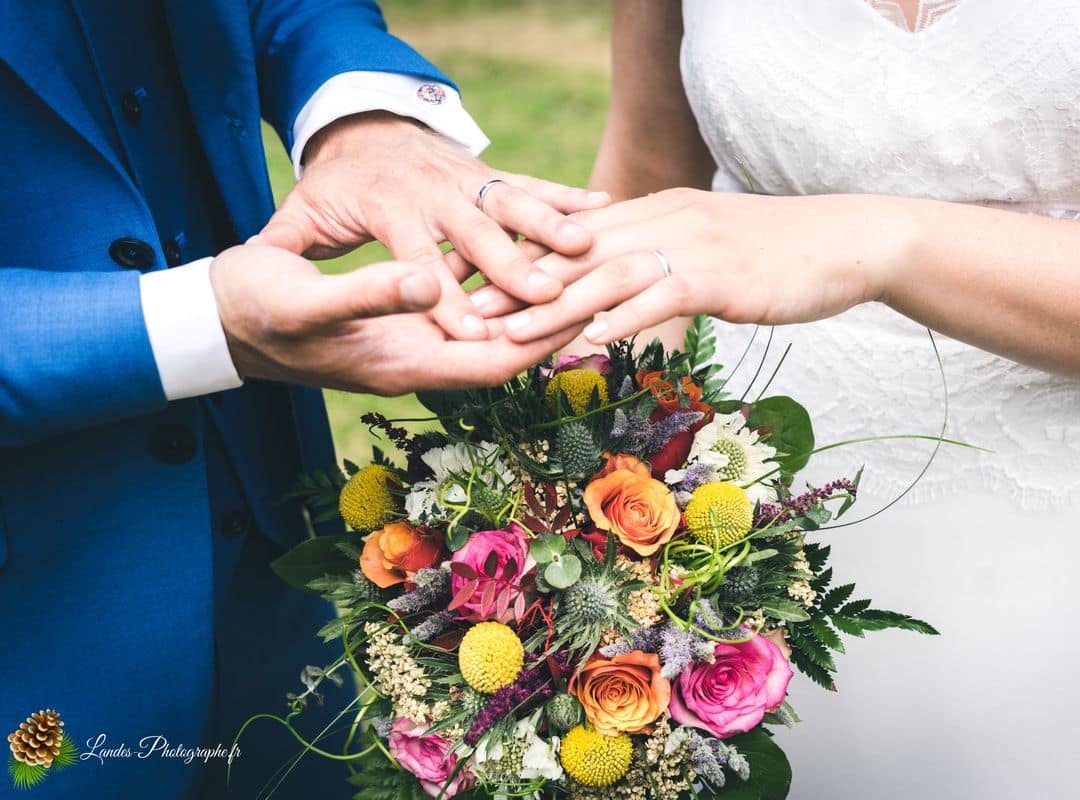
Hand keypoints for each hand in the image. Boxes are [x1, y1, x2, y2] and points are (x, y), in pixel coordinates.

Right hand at [210, 244, 583, 392]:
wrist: (226, 319)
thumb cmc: (256, 310)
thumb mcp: (304, 300)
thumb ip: (367, 294)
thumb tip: (430, 284)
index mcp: (407, 363)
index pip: (501, 356)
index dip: (554, 332)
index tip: (605, 300)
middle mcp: (426, 359)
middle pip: (519, 343)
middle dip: (578, 314)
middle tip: (636, 276)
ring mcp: (423, 342)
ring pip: (505, 323)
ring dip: (556, 297)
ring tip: (609, 264)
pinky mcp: (416, 319)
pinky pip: (480, 306)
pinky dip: (515, 285)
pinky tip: (545, 256)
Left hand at [254, 112, 609, 339]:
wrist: (360, 127)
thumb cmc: (331, 186)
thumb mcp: (296, 217)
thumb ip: (282, 249)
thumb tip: (258, 275)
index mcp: (388, 209)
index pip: (416, 260)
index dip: (442, 298)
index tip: (472, 332)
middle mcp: (432, 193)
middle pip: (475, 233)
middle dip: (512, 266)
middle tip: (545, 295)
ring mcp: (464, 179)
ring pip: (512, 202)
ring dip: (551, 224)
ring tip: (589, 245)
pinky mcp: (486, 173)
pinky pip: (530, 182)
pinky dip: (566, 193)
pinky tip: (604, 206)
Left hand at [470, 189, 913, 344]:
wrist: (846, 242)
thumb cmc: (776, 257)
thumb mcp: (707, 254)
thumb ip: (659, 267)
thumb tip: (617, 302)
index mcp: (653, 214)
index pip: (572, 237)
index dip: (519, 262)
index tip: (472, 287)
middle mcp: (662, 221)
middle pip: (574, 253)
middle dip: (514, 285)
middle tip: (464, 316)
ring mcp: (690, 245)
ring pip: (606, 274)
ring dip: (553, 308)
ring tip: (507, 338)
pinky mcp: (719, 274)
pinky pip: (660, 294)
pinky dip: (622, 317)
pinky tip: (590, 340)